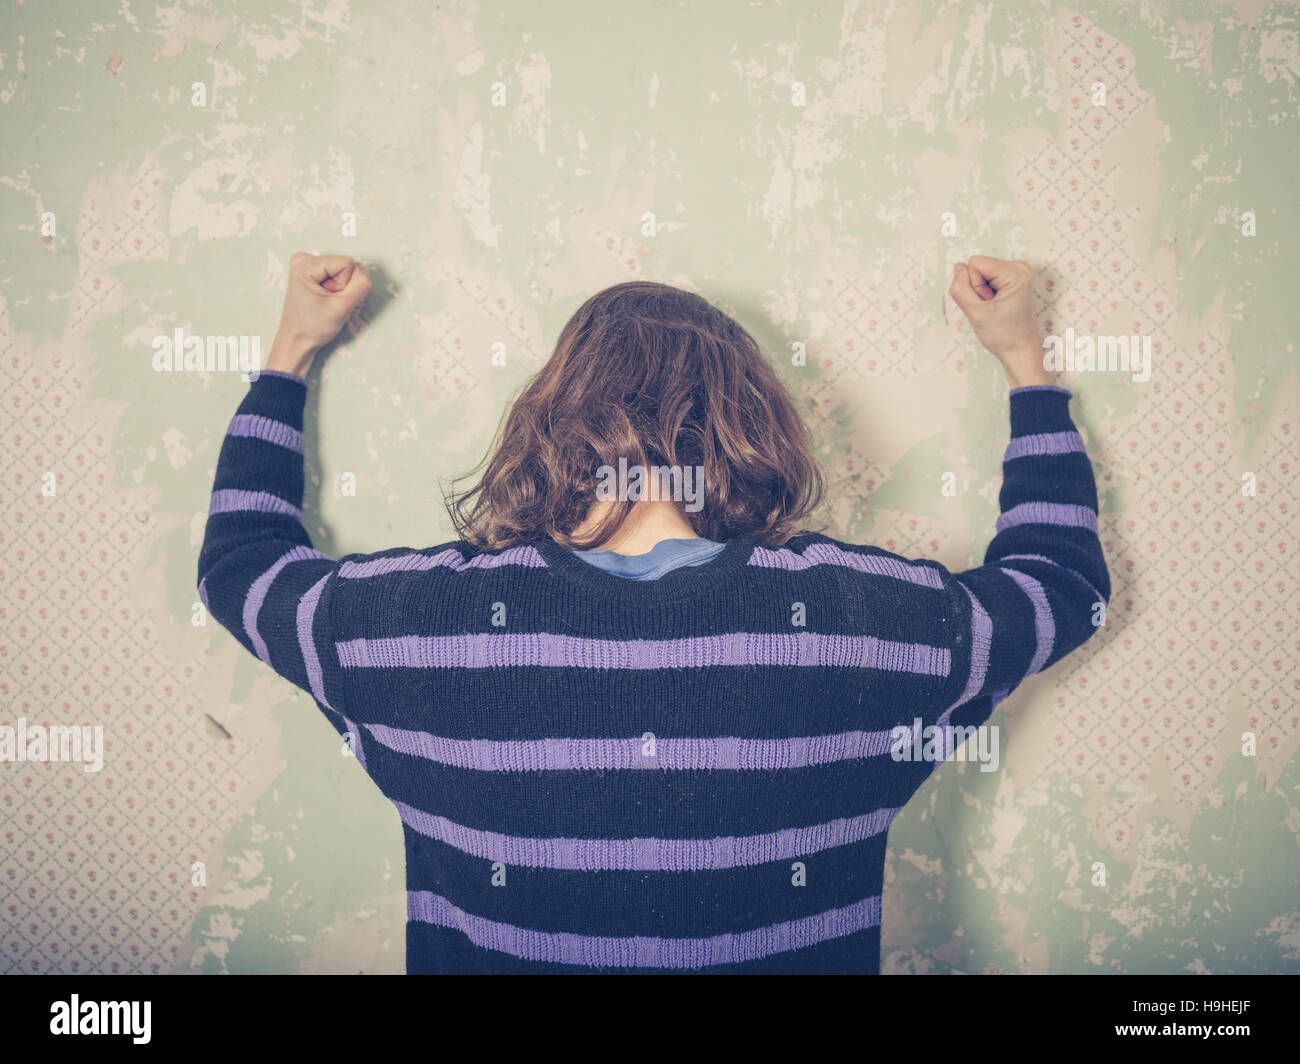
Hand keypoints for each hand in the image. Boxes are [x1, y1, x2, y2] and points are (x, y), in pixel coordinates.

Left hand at [266, 253, 371, 376]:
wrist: (297, 339)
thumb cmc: (314, 327)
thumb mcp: (343, 308)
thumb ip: (361, 287)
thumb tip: (366, 275)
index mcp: (305, 264)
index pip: (348, 264)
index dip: (346, 285)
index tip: (331, 299)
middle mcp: (303, 259)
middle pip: (345, 265)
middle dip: (343, 286)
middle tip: (328, 301)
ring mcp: (306, 264)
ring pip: (342, 270)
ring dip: (340, 288)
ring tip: (325, 301)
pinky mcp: (310, 271)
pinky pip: (336, 274)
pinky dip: (335, 288)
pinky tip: (324, 298)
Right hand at [949, 255, 1050, 387]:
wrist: (1020, 350)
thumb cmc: (1004, 335)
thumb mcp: (975, 313)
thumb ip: (960, 288)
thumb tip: (957, 268)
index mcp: (1016, 272)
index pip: (975, 263)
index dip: (974, 285)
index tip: (987, 302)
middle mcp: (1019, 267)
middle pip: (979, 266)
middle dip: (978, 289)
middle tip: (992, 307)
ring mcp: (1017, 273)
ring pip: (981, 273)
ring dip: (982, 293)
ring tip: (995, 308)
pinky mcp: (1012, 279)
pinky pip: (986, 279)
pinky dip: (987, 294)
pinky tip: (997, 306)